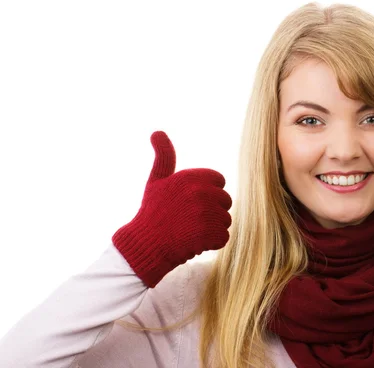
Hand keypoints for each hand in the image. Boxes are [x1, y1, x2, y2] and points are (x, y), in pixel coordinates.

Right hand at [112, 131, 231, 287]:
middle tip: (190, 219)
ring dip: (212, 228)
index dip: (208, 193)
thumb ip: (164, 156)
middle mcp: (200, 192)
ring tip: (190, 230)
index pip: (219, 181)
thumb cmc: (153, 212)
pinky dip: (212, 242)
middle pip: (225, 201)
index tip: (191, 203)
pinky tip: (194, 242)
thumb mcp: (156, 180)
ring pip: (225, 220)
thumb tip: (157, 131)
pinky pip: (223, 237)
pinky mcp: (209, 234)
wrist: (145, 245)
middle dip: (212, 211)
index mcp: (191, 176)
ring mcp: (206, 213)